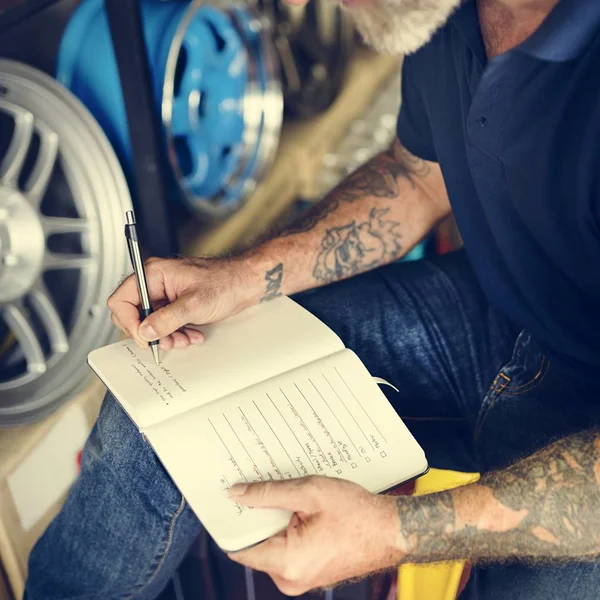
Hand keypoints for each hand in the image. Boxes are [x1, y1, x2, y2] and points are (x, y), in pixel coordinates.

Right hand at [107, 256, 260, 349]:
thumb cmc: (225, 282)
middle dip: (151, 333)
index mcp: (154, 274)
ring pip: (151, 324)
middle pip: (133, 315)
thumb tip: (145, 331)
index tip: (145, 337)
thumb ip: (167, 319)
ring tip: (185, 339)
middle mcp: (155, 284)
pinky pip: (165, 325)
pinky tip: (191, 335)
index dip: (129, 322)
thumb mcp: (194, 304)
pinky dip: (176, 334)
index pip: (122, 300)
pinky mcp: (175, 306)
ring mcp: (165, 295)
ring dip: (166, 336)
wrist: (247, 284)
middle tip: (166, 341)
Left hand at [227, 477, 403, 595]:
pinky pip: (287, 552)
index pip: (240, 548)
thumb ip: (269, 493)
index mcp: (288, 562)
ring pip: (272, 547)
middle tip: (261, 489)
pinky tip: (300, 511)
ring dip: (274, 523)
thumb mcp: (310, 492)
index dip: (232, 523)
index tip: (228, 501)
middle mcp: (291, 578)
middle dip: (257, 518)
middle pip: (256, 546)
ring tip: (287, 498)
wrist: (391, 531)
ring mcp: (301, 579)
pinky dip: (288, 531)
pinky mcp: (310, 573)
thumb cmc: (358, 513)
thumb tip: (238, 494)